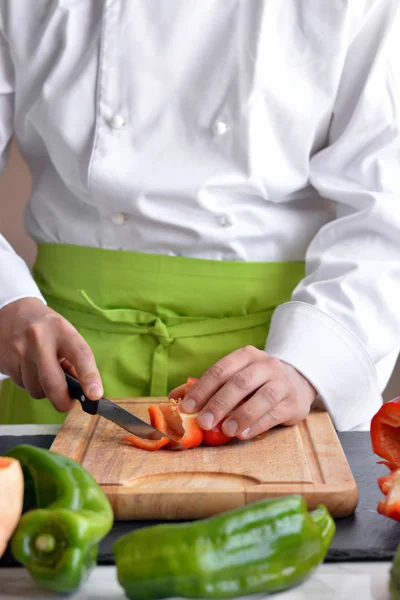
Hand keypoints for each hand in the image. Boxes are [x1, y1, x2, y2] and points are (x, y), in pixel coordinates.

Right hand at [0, 298, 102, 411]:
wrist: (12, 312)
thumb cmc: (47, 327)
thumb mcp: (66, 334)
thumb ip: (75, 360)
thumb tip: (82, 389)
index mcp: (62, 329)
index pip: (80, 355)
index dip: (89, 377)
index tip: (95, 394)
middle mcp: (39, 339)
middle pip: (52, 382)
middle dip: (62, 401)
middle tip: (68, 404)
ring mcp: (19, 350)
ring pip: (36, 389)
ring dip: (43, 389)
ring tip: (44, 371)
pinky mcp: (5, 361)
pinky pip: (22, 385)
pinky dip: (29, 383)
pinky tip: (29, 368)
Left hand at [173, 346, 315, 439]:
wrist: (296, 382)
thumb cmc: (256, 382)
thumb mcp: (234, 377)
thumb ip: (207, 387)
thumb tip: (173, 397)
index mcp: (246, 355)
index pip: (221, 370)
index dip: (203, 389)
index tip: (187, 407)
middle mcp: (266, 365)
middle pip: (240, 382)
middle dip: (219, 403)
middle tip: (204, 422)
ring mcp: (282, 382)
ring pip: (262, 397)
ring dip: (242, 414)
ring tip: (226, 431)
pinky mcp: (293, 402)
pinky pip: (275, 413)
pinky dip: (258, 424)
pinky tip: (243, 434)